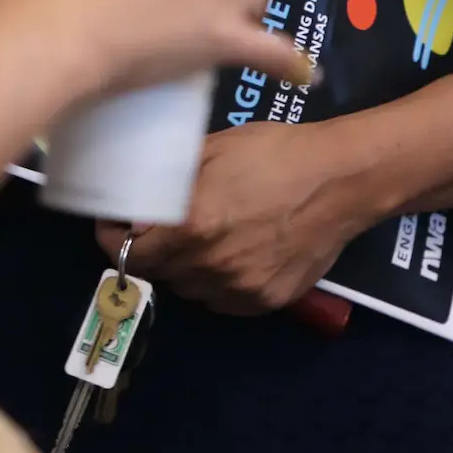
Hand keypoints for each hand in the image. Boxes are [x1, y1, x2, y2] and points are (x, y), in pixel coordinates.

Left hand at [97, 121, 359, 314]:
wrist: (340, 179)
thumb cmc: (274, 152)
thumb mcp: (213, 151)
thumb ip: (171, 182)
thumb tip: (140, 204)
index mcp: (193, 228)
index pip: (130, 255)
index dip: (113, 241)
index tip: (113, 228)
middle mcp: (212, 267)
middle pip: (159, 275)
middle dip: (149, 252)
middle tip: (156, 228)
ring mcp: (241, 289)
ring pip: (190, 290)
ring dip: (183, 269)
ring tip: (198, 238)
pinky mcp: (268, 302)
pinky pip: (224, 301)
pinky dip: (215, 283)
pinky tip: (229, 254)